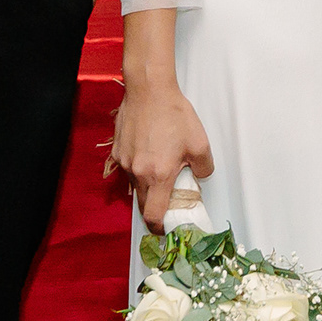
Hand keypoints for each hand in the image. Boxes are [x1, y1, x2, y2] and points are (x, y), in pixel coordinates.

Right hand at [107, 80, 215, 230]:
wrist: (148, 90)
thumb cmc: (173, 114)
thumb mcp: (200, 143)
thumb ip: (204, 167)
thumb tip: (200, 176)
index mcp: (158, 175)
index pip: (153, 214)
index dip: (158, 227)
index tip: (163, 230)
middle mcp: (138, 172)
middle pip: (143, 204)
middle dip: (154, 208)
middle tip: (166, 202)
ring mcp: (125, 162)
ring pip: (135, 185)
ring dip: (147, 185)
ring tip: (160, 168)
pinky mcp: (118, 150)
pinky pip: (128, 168)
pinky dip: (138, 168)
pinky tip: (149, 152)